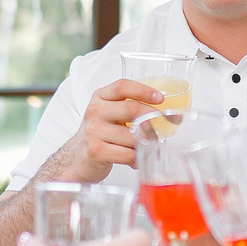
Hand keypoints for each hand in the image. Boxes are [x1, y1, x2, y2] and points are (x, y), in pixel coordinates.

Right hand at [43, 80, 165, 183]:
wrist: (78, 157)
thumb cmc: (101, 133)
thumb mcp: (110, 113)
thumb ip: (130, 107)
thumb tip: (168, 112)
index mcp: (100, 97)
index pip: (122, 86)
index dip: (144, 90)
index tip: (160, 98)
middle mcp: (95, 111)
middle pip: (131, 109)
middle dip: (154, 118)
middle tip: (168, 123)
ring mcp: (94, 132)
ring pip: (133, 136)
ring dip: (147, 143)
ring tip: (150, 147)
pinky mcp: (96, 151)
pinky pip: (128, 154)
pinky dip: (138, 159)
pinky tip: (137, 159)